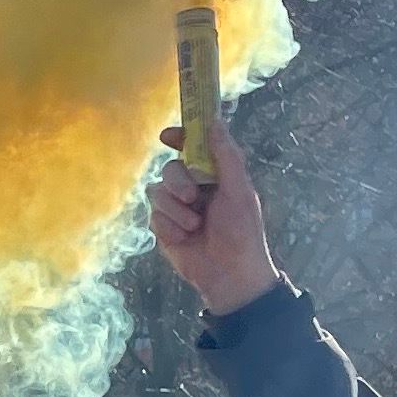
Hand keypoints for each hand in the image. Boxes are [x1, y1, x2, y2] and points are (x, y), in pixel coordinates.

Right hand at [146, 128, 284, 317]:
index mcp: (214, 176)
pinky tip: (185, 239)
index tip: (167, 136)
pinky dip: (169, 227)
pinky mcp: (164, 230)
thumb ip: (227, 156)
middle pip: (170, 169)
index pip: (192, 148)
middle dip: (178, 182)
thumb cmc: (242, 232)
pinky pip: (154, 217)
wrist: (230, 275)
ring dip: (176, 210)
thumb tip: (215, 121)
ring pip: (157, 192)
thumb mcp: (239, 191)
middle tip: (193, 198)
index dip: (179, 137)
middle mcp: (193, 189)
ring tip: (194, 227)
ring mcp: (176, 209)